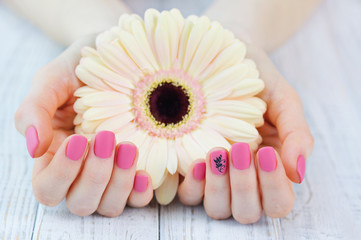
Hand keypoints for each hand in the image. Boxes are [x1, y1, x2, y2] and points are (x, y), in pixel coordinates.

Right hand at [14, 36, 152, 215]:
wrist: (114, 55)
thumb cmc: (78, 70)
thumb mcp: (51, 81)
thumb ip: (34, 111)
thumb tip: (34, 148)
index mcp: (54, 157)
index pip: (48, 188)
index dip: (62, 172)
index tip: (79, 140)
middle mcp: (81, 173)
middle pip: (81, 202)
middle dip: (94, 175)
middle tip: (107, 138)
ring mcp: (110, 175)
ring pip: (108, 206)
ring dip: (118, 183)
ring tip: (129, 148)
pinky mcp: (135, 171)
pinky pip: (137, 199)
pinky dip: (140, 192)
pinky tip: (146, 173)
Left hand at [177, 44, 313, 222]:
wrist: (225, 56)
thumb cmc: (257, 78)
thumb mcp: (284, 100)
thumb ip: (296, 134)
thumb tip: (298, 174)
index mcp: (270, 168)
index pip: (278, 201)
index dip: (274, 187)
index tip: (266, 153)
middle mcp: (243, 178)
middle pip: (246, 212)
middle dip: (245, 186)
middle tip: (240, 149)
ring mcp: (215, 176)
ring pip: (217, 208)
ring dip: (218, 188)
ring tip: (217, 153)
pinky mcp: (187, 168)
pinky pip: (188, 195)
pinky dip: (193, 184)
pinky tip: (196, 159)